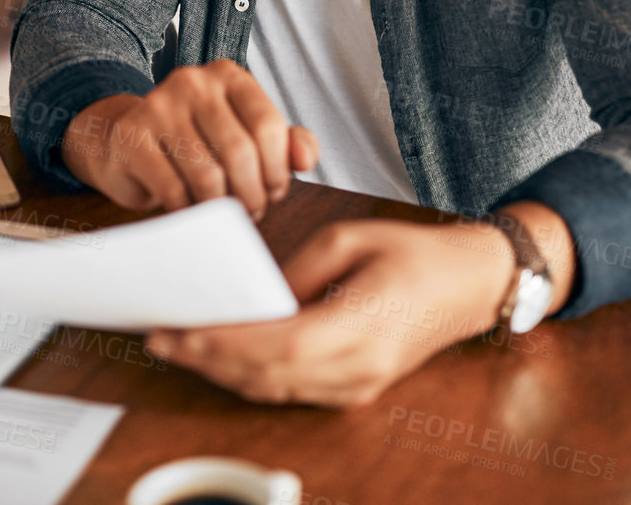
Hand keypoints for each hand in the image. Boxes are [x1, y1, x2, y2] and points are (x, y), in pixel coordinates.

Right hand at [59, 60, 318, 218]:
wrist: (126, 144)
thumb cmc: (196, 143)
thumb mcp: (246, 135)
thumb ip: (287, 143)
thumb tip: (304, 158)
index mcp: (228, 75)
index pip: (268, 125)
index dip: (278, 170)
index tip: (273, 191)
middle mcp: (192, 81)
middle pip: (240, 152)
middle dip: (252, 195)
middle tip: (251, 211)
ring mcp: (158, 105)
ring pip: (208, 175)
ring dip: (221, 208)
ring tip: (221, 213)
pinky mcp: (131, 135)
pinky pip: (173, 189)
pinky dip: (187, 210)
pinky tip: (188, 208)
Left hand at [145, 218, 518, 406]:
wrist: (471, 283)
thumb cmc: (414, 252)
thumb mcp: (349, 238)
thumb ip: (297, 272)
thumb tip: (255, 297)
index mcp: (362, 324)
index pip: (279, 346)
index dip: (226, 344)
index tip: (181, 331)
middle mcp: (361, 366)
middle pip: (269, 375)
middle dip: (208, 359)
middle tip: (159, 338)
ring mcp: (361, 384)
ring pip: (276, 390)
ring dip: (223, 372)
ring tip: (179, 347)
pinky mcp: (358, 389)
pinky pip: (293, 391)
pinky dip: (251, 377)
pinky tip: (221, 359)